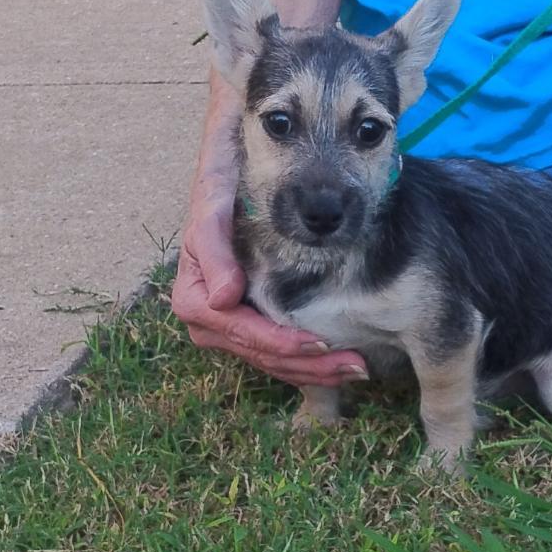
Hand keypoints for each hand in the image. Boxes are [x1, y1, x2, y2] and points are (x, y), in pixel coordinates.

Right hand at [171, 159, 369, 387]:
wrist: (224, 180)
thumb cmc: (219, 192)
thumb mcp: (211, 211)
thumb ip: (214, 251)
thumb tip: (223, 300)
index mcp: (193, 300)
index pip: (244, 333)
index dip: (282, 343)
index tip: (321, 344)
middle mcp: (207, 323)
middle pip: (263, 354)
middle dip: (310, 365)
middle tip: (357, 365)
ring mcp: (227, 329)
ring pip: (273, 361)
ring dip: (315, 370)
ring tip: (358, 367)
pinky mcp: (247, 327)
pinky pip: (276, 354)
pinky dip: (306, 362)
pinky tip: (338, 362)